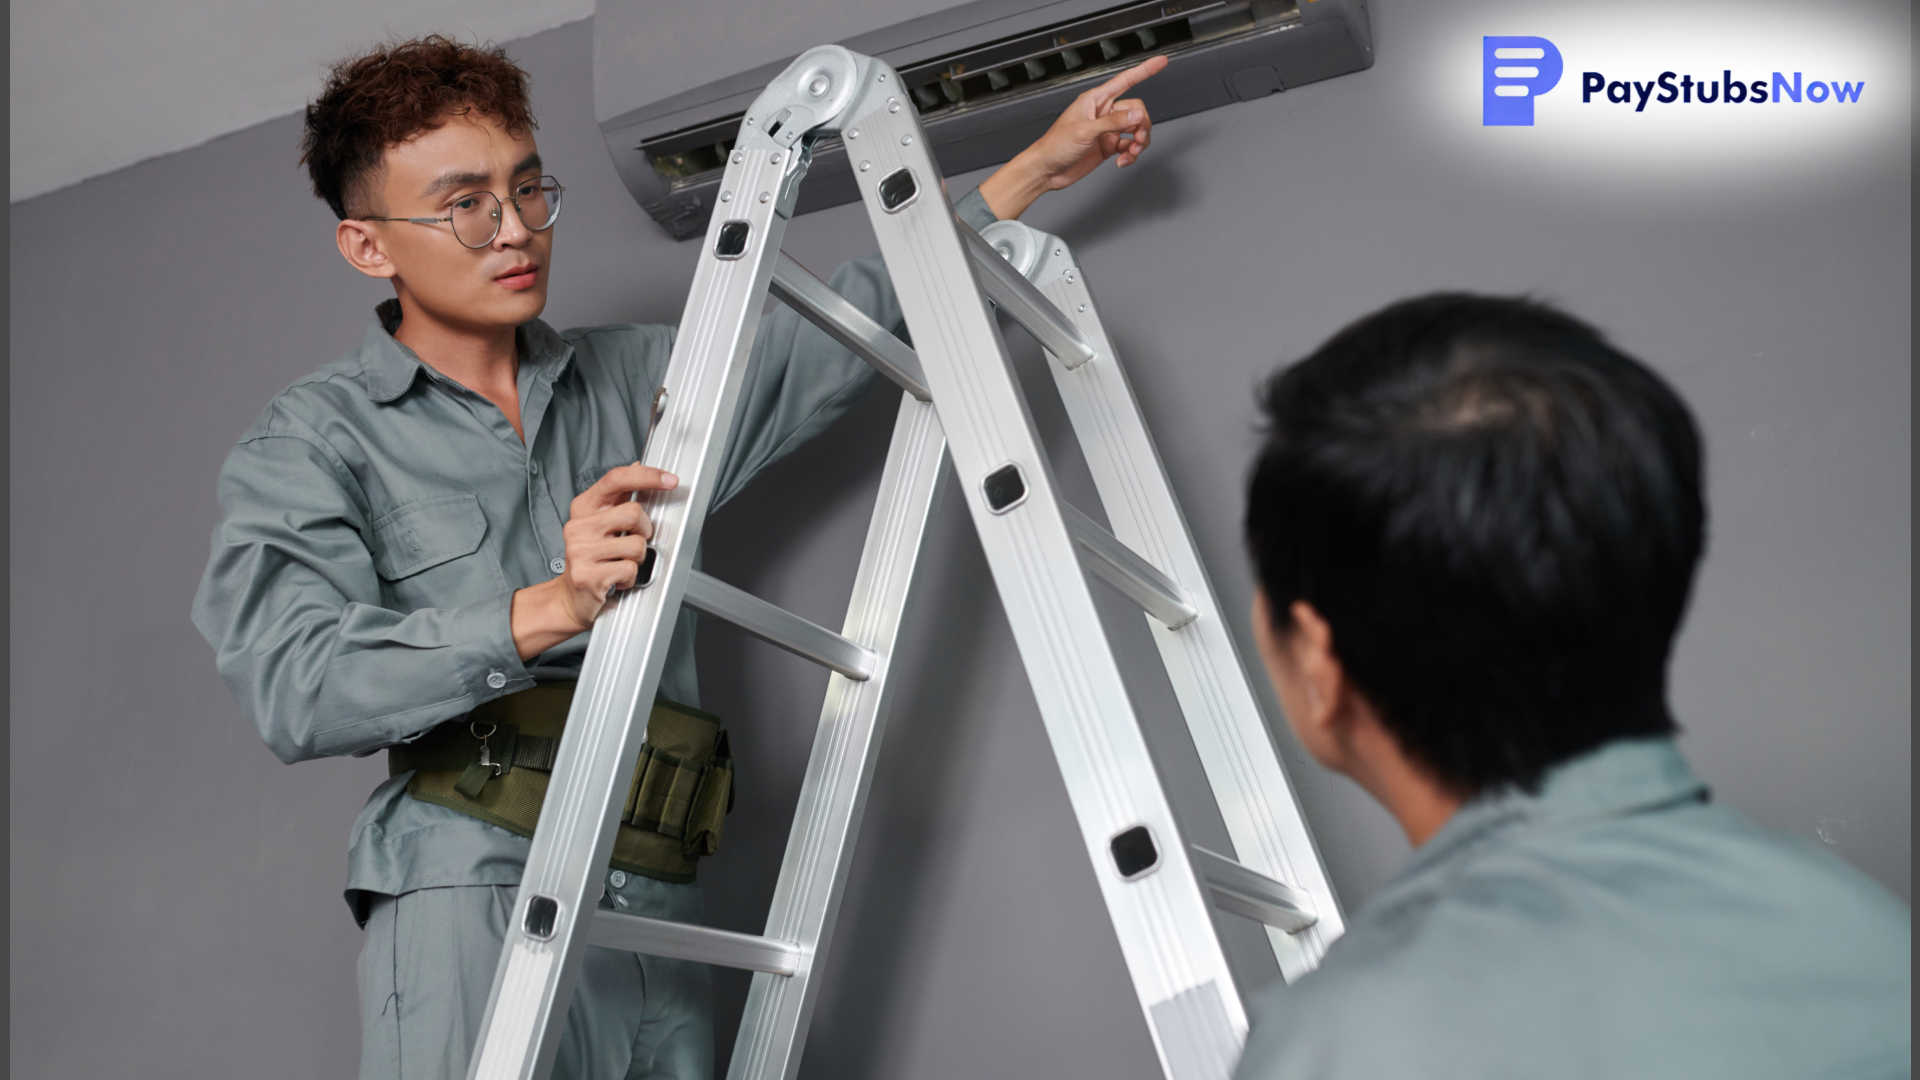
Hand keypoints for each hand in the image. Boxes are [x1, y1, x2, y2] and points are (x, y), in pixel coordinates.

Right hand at [510, 463, 678, 658]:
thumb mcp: (601, 523)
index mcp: (583, 508)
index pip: (616, 479)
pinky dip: (630, 577)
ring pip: (636, 545)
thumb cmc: (592, 559)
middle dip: (644, 531)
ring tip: (621, 563)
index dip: (647, 476)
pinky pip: (629, 569)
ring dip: (637, 558)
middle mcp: (578, 526)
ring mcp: (580, 551)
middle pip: (633, 512)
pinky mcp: (587, 576)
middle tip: (632, 542)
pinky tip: (616, 579)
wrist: (571, 598)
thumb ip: (619, 497)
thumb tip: (639, 467)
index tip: (670, 480)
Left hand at [977, 55, 1167, 220]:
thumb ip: (1112, 123)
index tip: (1162, 62)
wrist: (1046, 171)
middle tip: (1137, 139)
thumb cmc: (1055, 146)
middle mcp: (1103, 113)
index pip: (1125, 81)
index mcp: (1095, 100)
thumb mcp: (1084, 131)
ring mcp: (1107, 131)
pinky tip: (1123, 161)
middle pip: (1136, 111)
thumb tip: (1137, 115)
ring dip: (1139, 142)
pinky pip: (1129, 147)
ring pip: (1136, 129)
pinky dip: (1131, 155)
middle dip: (1142, 125)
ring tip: (1132, 152)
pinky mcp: (1108, 147)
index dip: (1144, 70)